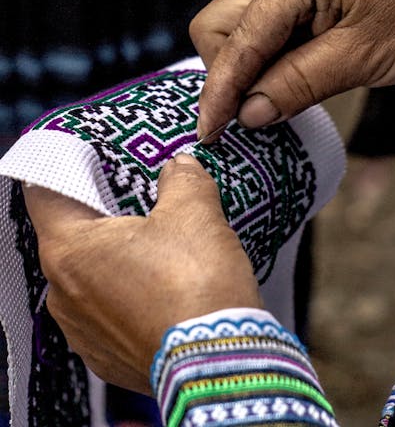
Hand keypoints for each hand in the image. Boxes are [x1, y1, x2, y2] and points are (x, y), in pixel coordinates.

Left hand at [23, 154, 261, 394]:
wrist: (221, 360)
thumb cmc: (198, 287)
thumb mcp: (194, 212)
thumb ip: (182, 179)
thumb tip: (181, 168)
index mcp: (72, 249)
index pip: (43, 193)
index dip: (63, 171)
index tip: (85, 164)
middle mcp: (65, 293)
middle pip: (68, 237)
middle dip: (99, 217)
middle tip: (134, 204)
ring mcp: (83, 330)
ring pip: (87, 277)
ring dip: (113, 260)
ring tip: (154, 252)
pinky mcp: (106, 355)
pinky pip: (104, 312)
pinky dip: (124, 295)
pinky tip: (158, 289)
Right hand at [190, 0, 394, 140]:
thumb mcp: (360, 58)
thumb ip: (298, 83)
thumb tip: (247, 116)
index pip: (237, 40)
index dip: (221, 90)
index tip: (211, 132)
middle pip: (217, 29)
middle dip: (226, 74)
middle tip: (255, 110)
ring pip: (232, 37)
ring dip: (243, 75)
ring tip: (275, 101)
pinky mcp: (294, 11)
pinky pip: (258, 42)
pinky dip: (260, 71)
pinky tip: (280, 90)